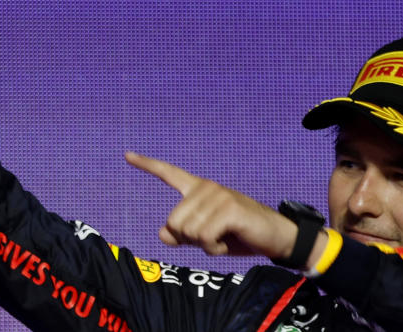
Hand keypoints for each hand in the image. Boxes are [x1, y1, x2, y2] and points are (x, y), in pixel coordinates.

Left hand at [125, 152, 297, 259]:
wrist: (275, 237)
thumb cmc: (238, 234)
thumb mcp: (206, 237)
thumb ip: (183, 234)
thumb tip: (162, 234)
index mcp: (198, 189)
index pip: (169, 173)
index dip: (147, 165)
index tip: (127, 155)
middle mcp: (206, 187)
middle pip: (174, 222)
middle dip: (190, 239)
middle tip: (214, 236)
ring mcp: (218, 196)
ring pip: (189, 232)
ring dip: (206, 245)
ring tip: (225, 236)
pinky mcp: (229, 209)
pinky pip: (205, 237)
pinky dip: (214, 248)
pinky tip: (229, 239)